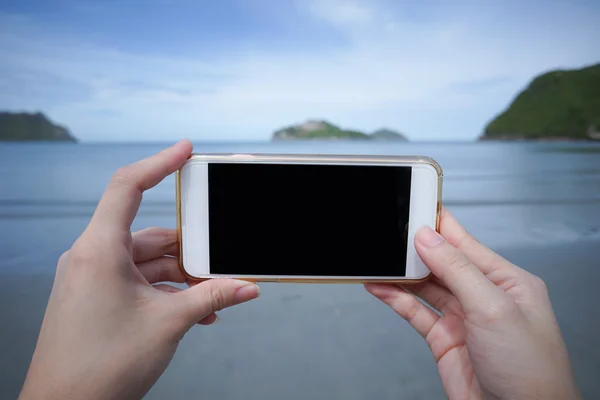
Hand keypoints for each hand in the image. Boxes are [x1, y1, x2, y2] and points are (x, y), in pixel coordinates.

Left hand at [19, 140, 259, 399]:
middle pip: (150, 233)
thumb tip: (246, 286)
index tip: (185, 150)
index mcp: (99, 250)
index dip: (159, 163)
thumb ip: (211, 299)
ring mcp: (94, 277)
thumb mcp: (167, 324)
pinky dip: (166, 290)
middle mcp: (92, 257)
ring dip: (181, 276)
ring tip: (211, 297)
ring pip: (147, 261)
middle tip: (219, 262)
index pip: (128, 187)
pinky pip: (139, 280)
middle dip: (188, 249)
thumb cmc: (99, 367)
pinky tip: (193, 310)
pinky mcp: (98, 296)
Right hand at [365, 209, 580, 399]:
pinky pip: (415, 312)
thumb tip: (429, 238)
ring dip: (400, 274)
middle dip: (414, 248)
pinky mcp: (444, 339)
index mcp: (506, 280)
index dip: (438, 224)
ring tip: (377, 260)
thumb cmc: (531, 371)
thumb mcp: (495, 308)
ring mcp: (462, 318)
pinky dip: (395, 299)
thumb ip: (458, 270)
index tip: (413, 205)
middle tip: (388, 233)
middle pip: (441, 262)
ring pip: (424, 286)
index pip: (465, 242)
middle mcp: (483, 296)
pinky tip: (380, 287)